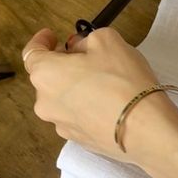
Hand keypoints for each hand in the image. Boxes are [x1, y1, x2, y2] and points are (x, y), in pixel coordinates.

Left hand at [22, 27, 177, 177]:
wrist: (146, 130)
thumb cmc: (123, 80)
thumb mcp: (108, 41)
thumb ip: (86, 39)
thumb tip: (79, 50)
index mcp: (45, 74)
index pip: (31, 52)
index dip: (41, 41)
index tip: (52, 35)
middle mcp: (45, 103)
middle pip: (48, 77)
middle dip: (63, 64)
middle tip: (87, 58)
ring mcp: (61, 126)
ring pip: (63, 99)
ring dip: (75, 87)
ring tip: (103, 83)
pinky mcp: (79, 142)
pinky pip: (78, 117)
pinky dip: (87, 107)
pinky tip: (109, 104)